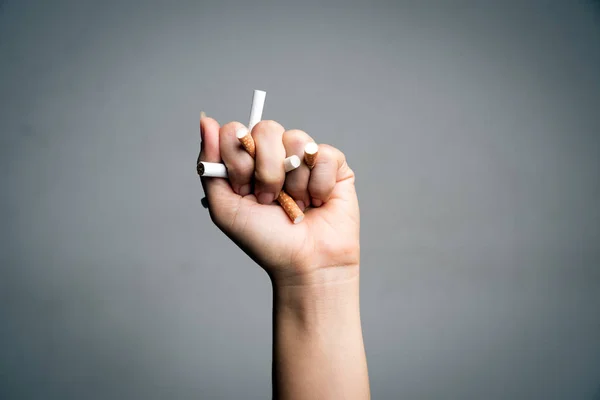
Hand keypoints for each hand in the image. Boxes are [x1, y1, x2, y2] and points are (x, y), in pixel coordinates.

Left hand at [198, 117, 359, 285]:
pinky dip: (318, 184)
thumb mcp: (224, 207)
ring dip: (295, 182)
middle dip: (267, 171)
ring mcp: (305, 158)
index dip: (239, 159)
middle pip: (267, 129)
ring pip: (297, 138)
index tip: (243, 189)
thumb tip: (205, 120)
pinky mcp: (333, 164)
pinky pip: (323, 153)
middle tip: (270, 200)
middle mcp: (275, 155)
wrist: (305, 263)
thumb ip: (210, 165)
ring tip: (297, 204)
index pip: (236, 130)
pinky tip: (318, 202)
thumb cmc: (266, 240)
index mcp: (248, 162)